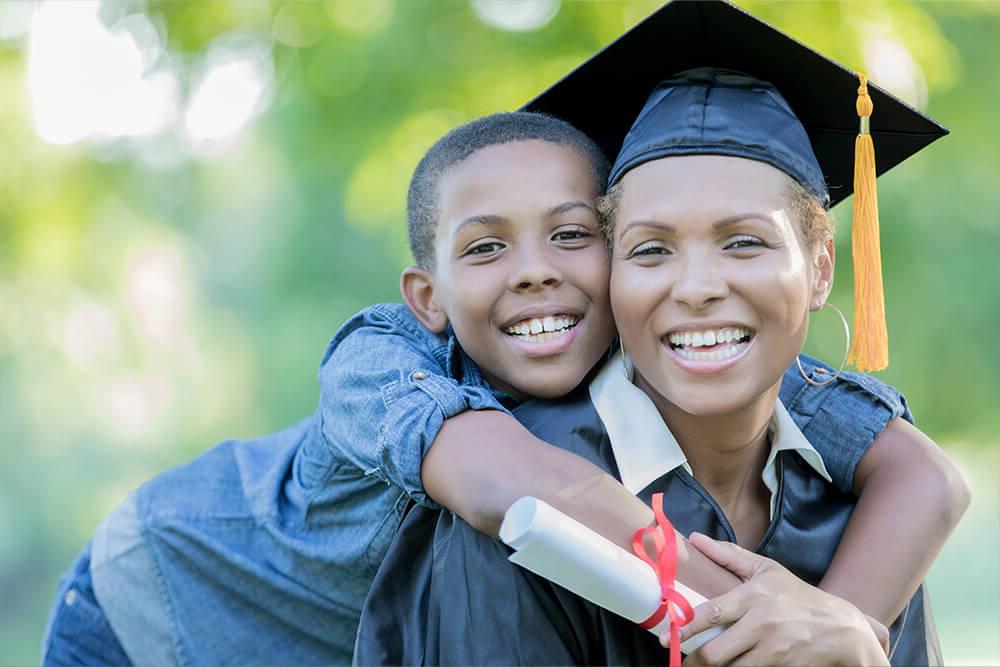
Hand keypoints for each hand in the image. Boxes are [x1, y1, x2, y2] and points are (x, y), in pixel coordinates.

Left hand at [669, 533, 888, 666]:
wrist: (842, 629)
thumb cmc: (798, 596)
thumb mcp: (767, 570)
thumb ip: (729, 556)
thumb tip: (695, 539)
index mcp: (753, 596)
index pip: (710, 613)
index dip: (684, 627)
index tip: (666, 635)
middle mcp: (762, 624)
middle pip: (715, 653)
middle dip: (694, 661)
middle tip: (683, 660)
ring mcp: (774, 650)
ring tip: (704, 666)